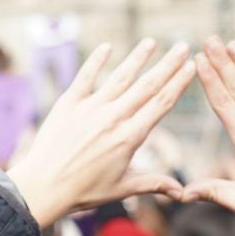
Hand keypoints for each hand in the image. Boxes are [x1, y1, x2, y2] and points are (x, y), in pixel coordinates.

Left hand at [8, 39, 194, 225]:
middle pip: (147, 86)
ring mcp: (90, 109)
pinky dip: (96, 60)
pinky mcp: (68, 104)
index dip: (179, 83)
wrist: (42, 187)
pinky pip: (85, 77)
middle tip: (183, 46)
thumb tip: (181, 193)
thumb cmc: (83, 192)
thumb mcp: (122, 188)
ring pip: (120, 77)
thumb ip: (153, 184)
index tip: (192, 67)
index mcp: (130, 138)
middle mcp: (113, 118)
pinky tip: (107, 46)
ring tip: (151, 42)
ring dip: (137, 58)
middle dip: (168, 64)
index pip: (161, 104)